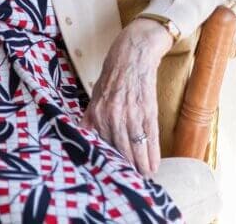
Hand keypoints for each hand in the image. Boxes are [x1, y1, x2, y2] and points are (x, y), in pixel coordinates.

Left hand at [80, 19, 172, 177]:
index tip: (112, 174)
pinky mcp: (148, 111)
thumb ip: (91, 116)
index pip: (102, 145)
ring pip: (136, 148)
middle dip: (126, 168)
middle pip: (120, 150)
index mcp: (97, 113)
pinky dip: (152, 154)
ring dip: (140, 166)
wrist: (132, 54)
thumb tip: (82, 133)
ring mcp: (132, 115)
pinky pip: (150, 138)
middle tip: (130, 182)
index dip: (108, 161)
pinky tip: (153, 165)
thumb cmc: (112, 74)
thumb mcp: (95, 94)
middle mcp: (113, 116)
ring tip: (144, 178)